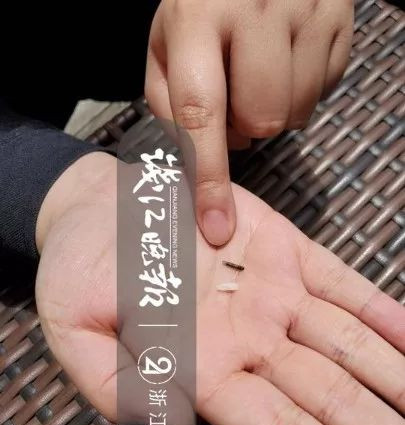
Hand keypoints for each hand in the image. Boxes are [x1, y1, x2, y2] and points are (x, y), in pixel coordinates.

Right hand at [36, 153, 404, 424]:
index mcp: (200, 371)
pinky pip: (342, 283)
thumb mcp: (76, 336)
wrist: (96, 208)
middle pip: (332, 401)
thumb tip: (172, 421)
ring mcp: (270, 293)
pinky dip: (383, 310)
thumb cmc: (78, 273)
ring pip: (349, 347)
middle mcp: (248, 340)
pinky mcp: (280, 248)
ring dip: (399, 383)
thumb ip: (117, 388)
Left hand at [145, 0, 353, 245]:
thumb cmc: (200, 3)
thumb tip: (202, 156)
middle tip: (235, 97)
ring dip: (275, 109)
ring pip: (297, 111)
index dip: (210, 177)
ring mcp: (306, 12)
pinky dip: (302, 91)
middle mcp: (256, 11)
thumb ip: (169, 101)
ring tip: (259, 75)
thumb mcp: (165, 42)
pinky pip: (324, 89)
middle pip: (263, 118)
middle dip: (247, 126)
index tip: (217, 225)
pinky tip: (285, 62)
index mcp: (198, 15)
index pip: (202, 113)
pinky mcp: (338, 19)